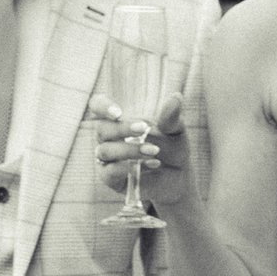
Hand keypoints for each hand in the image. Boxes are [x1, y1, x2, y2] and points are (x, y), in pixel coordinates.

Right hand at [90, 91, 187, 207]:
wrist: (178, 176)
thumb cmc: (172, 147)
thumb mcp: (175, 131)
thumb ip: (171, 117)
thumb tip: (176, 97)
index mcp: (119, 119)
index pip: (98, 106)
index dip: (102, 106)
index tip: (118, 112)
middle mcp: (109, 137)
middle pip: (102, 129)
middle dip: (122, 128)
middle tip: (144, 128)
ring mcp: (108, 158)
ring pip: (105, 151)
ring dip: (129, 150)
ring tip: (154, 151)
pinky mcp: (111, 178)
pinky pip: (109, 172)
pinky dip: (128, 168)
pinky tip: (152, 164)